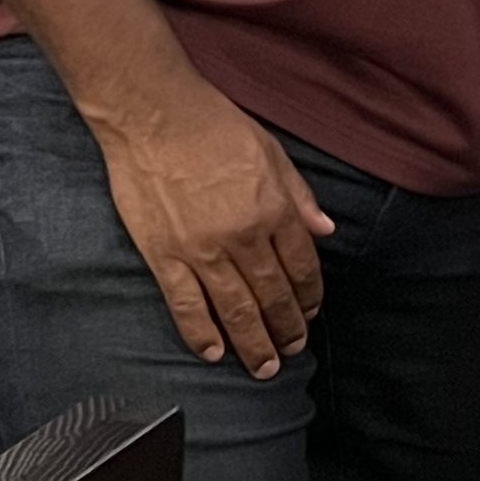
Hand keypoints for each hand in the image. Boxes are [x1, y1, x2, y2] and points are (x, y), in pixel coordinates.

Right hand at [96, 80, 334, 375]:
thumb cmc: (214, 125)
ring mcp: (201, 250)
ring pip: (235, 309)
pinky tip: (215, 353)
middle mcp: (242, 236)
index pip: (302, 266)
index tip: (311, 312)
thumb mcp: (272, 153)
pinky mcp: (163, 255)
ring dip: (254, 343)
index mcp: (273, 209)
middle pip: (273, 295)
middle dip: (287, 328)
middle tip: (293, 350)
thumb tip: (325, 232)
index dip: (310, 296)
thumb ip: (299, 198)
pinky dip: (202, 333)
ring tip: (265, 367)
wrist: (153, 114)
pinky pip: (185, 305)